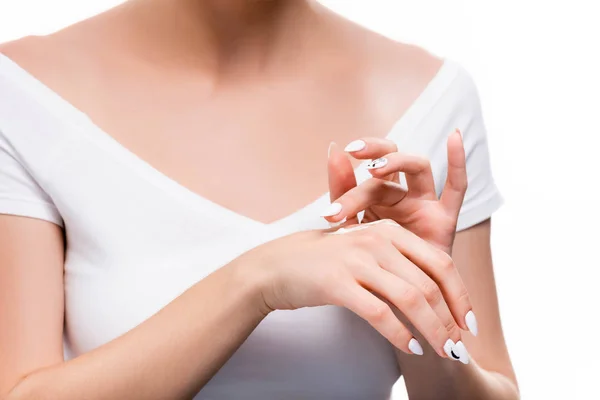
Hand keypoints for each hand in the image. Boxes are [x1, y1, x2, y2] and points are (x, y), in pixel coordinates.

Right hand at [235, 219, 470, 362]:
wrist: (276, 266)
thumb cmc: (323, 262)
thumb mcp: (362, 251)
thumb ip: (397, 263)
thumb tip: (432, 291)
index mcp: (388, 232)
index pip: (439, 263)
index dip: (460, 295)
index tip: (468, 322)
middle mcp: (377, 241)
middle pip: (429, 284)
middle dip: (449, 319)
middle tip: (458, 347)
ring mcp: (357, 260)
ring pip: (410, 300)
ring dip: (433, 331)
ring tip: (443, 352)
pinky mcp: (338, 283)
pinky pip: (380, 314)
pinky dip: (401, 335)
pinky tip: (412, 349)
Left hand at [324, 129, 466, 253]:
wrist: (393, 302)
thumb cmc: (371, 267)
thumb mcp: (351, 231)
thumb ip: (342, 191)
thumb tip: (331, 148)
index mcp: (376, 199)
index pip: (363, 179)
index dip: (346, 188)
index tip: (328, 210)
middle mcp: (401, 196)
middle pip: (389, 167)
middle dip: (371, 166)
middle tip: (353, 159)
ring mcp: (424, 204)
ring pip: (417, 168)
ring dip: (397, 161)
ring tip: (374, 170)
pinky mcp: (445, 219)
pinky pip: (457, 187)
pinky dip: (458, 162)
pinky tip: (454, 136)